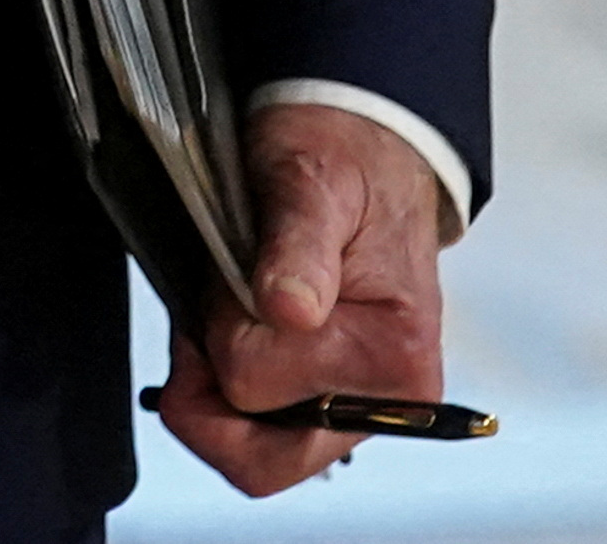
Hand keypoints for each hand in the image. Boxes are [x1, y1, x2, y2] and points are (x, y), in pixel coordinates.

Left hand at [151, 103, 454, 495]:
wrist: (365, 146)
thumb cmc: (343, 159)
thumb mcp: (312, 179)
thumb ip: (298, 244)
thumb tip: (292, 310)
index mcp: (396, 362)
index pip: (254, 386)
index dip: (218, 330)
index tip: (230, 276)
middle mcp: (385, 402)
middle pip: (259, 460)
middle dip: (210, 385)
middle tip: (212, 309)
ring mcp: (353, 407)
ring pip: (249, 448)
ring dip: (217, 378)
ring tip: (231, 305)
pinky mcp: (326, 398)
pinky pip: (254, 427)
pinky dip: (226, 379)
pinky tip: (237, 323)